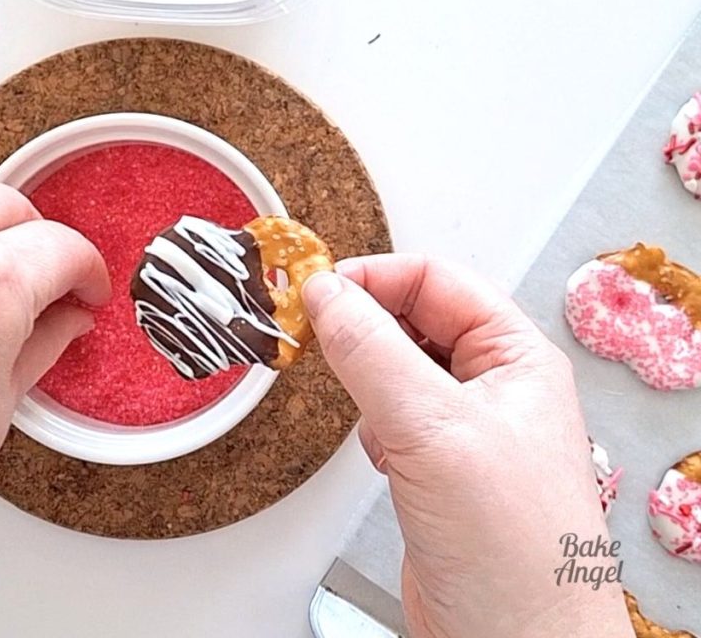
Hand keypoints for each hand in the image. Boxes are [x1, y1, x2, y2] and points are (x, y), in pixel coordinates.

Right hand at [303, 256, 632, 637]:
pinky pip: (389, 416)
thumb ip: (373, 353)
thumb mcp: (434, 429)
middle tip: (311, 329)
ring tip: (360, 405)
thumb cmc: (514, 550)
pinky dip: (369, 423)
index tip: (316, 290)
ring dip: (364, 377)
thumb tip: (327, 294)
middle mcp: (492, 386)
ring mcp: (463, 429)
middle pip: (413, 318)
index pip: (436, 280)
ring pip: (395, 368)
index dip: (374, 278)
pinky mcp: (435, 469)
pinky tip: (378, 451)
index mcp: (515, 357)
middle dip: (362, 324)